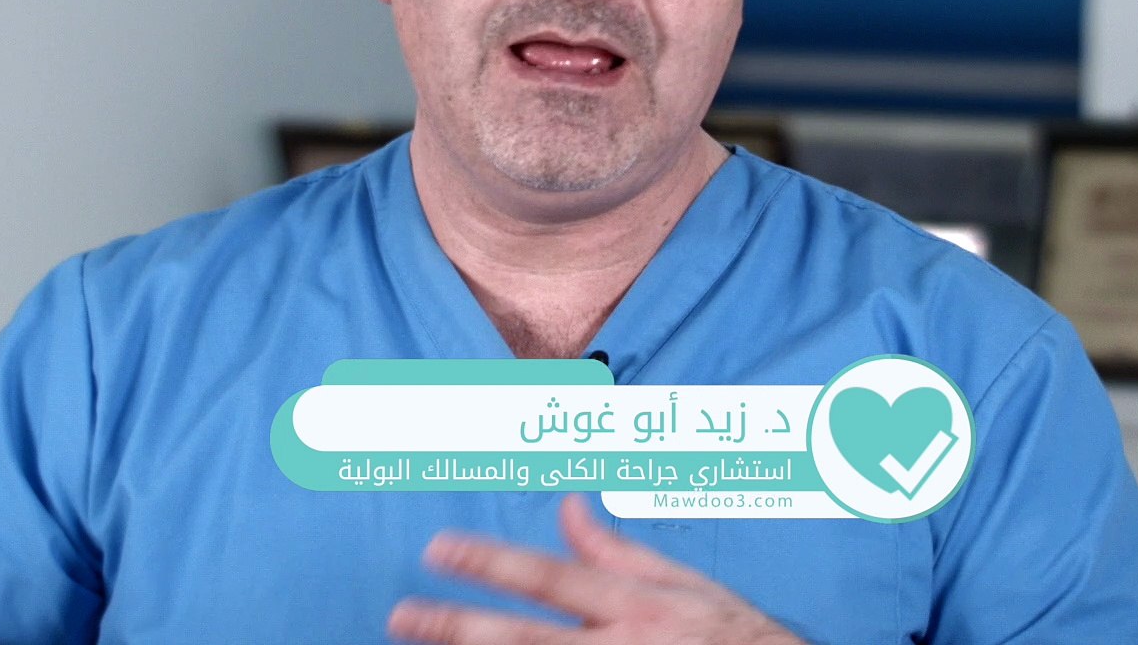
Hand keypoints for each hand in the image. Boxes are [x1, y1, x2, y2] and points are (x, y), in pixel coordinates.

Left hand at [387, 493, 805, 644]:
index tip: (438, 549)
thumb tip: (571, 505)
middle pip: (522, 642)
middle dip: (456, 628)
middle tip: (400, 615)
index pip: (551, 579)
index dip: (492, 563)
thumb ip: (620, 552)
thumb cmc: (737, 641)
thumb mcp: (687, 586)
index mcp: (638, 609)